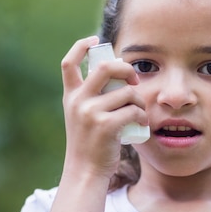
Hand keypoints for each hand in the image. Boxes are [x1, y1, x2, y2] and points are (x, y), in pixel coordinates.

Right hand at [60, 36, 146, 178]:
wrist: (85, 171)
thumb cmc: (90, 143)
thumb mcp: (82, 116)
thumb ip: (92, 96)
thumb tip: (116, 71)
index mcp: (70, 96)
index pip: (68, 63)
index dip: (81, 46)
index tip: (96, 40)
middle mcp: (77, 101)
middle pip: (104, 67)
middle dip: (125, 69)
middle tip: (134, 80)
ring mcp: (90, 113)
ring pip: (126, 92)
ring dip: (139, 100)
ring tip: (139, 112)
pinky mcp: (105, 126)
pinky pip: (133, 110)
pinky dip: (142, 116)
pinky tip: (141, 124)